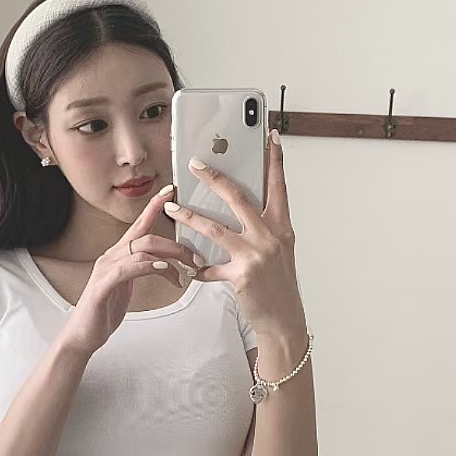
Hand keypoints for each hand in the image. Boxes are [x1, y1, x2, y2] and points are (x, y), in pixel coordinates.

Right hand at [58, 185, 200, 357]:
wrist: (83, 335)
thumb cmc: (104, 311)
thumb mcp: (128, 286)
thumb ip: (143, 270)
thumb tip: (166, 264)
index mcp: (119, 255)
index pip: (139, 224)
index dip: (154, 206)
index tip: (171, 191)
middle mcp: (111, 257)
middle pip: (147, 237)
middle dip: (176, 246)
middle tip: (196, 259)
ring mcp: (105, 270)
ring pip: (141, 250)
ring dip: (169, 258)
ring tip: (186, 272)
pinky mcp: (103, 286)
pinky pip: (127, 269)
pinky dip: (147, 266)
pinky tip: (162, 269)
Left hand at [163, 129, 303, 335]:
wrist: (284, 318)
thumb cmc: (279, 283)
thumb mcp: (279, 248)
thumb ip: (264, 226)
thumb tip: (243, 206)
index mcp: (282, 226)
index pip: (278, 186)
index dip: (274, 160)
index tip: (269, 137)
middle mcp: (270, 236)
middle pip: (238, 197)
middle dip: (213, 178)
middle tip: (194, 165)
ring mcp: (255, 255)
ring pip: (214, 228)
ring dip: (189, 217)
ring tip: (172, 208)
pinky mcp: (240, 275)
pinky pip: (208, 267)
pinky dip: (193, 266)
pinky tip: (182, 264)